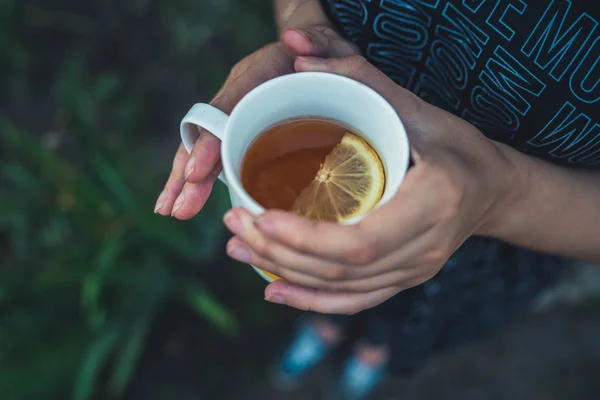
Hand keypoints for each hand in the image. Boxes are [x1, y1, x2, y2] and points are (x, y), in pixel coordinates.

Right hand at [154, 27, 358, 218]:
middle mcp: (238, 93)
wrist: (314, 47)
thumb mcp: (325, 43)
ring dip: (186, 181)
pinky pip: (219, 152)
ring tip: (173, 211)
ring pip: (204, 146)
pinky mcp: (242, 125)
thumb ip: (314, 43)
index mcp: (256, 74)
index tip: (195, 173)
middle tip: (177, 209)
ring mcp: (237, 110)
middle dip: (189, 174)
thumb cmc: (322, 49)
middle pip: (205, 134)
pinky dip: (201, 178)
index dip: (210, 143)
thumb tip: (295, 42)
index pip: (225, 110)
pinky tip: (189, 200)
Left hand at [223, 55, 516, 313]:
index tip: (259, 216)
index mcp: (434, 203)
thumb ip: (364, 81)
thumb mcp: (418, 108)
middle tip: (235, 225)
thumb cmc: (457, 145)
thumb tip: (301, 62)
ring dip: (286, 272)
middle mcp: (426, 247)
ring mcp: (415, 270)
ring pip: (342, 287)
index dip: (306, 237)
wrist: (493, 189)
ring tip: (239, 247)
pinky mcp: (405, 279)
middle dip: (281, 251)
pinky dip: (312, 300)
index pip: (363, 239)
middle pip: (343, 268)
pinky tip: (274, 290)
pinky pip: (355, 300)